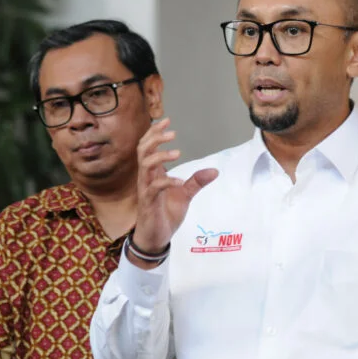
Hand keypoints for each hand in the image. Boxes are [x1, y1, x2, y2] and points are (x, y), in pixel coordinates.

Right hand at [132, 118, 217, 264]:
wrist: (156, 238)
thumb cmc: (165, 214)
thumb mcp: (185, 195)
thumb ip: (196, 182)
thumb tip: (214, 171)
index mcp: (153, 173)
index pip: (147, 147)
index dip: (154, 132)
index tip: (167, 120)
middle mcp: (146, 178)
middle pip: (143, 150)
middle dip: (155, 138)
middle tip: (172, 132)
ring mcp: (146, 189)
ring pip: (145, 165)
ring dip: (160, 156)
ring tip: (177, 152)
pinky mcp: (148, 202)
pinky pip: (154, 187)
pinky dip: (167, 181)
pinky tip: (180, 181)